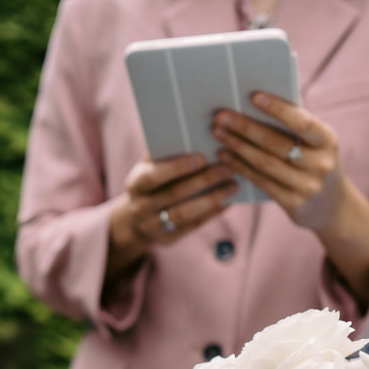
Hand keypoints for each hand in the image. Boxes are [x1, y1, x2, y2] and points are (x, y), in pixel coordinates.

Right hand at [108, 154, 237, 275]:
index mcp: (136, 184)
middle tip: (227, 168)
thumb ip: (163, 152)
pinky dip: (212, 213)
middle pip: (174, 194)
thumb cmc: (150, 183)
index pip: (154, 176)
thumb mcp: (148, 167)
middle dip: (203, 181)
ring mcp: (154, 225)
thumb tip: (188, 129)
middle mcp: (141, 206)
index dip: (177, 167)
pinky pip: (193, 225)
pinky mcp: (168, 239)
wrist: (135, 220)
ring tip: (233, 185)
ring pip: (185, 213)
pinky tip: (229, 201)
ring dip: (211, 199)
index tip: (202, 157)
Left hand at [212, 93, 368, 299]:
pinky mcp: (294, 204)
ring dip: (238, 147)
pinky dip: (241, 167)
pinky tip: (225, 156)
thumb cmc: (315, 162)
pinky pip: (262, 182)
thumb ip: (294, 128)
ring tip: (218, 133)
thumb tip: (253, 104)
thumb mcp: (316, 144)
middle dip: (245, 128)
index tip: (253, 97)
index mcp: (328, 141)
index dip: (278, 109)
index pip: (302, 122)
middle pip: (276, 143)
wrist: (333, 206)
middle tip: (221, 116)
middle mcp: (320, 164)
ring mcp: (308, 186)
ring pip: (265, 163)